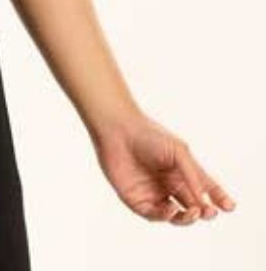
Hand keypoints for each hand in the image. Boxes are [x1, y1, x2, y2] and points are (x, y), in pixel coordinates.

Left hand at [91, 111, 236, 223]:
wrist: (118, 129)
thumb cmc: (149, 135)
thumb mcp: (179, 153)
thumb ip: (194, 176)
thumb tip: (204, 201)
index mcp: (181, 172)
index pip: (204, 189)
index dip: (218, 199)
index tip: (230, 207)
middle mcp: (168, 184)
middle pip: (192, 206)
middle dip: (204, 212)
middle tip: (210, 212)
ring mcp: (153, 192)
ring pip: (175, 216)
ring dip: (187, 218)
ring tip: (194, 212)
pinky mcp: (136, 199)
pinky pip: (154, 214)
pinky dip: (164, 216)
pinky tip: (170, 209)